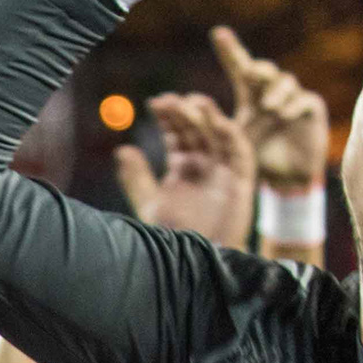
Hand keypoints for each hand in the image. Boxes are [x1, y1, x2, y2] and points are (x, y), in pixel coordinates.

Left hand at [113, 89, 256, 246]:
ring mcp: (223, 170)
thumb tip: (122, 149)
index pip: (176, 134)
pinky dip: (232, 136)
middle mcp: (203, 164)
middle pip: (196, 130)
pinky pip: (241, 153)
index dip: (168, 118)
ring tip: (195, 101)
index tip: (155, 103)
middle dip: (184, 113)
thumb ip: (136, 177)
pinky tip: (219, 123)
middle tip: (170, 100)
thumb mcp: (149, 203)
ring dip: (210, 117)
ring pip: (219, 135)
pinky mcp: (241, 181)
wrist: (195, 261)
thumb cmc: (172, 236)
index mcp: (182, 166)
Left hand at [217, 24, 330, 189]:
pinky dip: (293, 105)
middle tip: (250, 73)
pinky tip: (284, 114)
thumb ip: (210, 124)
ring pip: (285, 81)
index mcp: (251, 96)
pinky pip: (304, 99)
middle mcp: (272, 92)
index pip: (239, 68)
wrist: (285, 179)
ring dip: (275, 91)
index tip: (217, 33)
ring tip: (268, 107)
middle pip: (264, 70)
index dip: (230, 50)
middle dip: (257, 69)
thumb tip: (176, 104)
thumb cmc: (257, 159)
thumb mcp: (231, 142)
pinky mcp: (312, 109)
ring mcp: (294, 99)